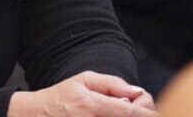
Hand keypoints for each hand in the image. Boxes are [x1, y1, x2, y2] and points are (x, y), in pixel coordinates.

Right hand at [8, 71, 156, 116]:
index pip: (128, 112)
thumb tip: (137, 92)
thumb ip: (112, 84)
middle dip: (140, 114)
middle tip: (138, 106)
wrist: (36, 115)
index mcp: (91, 104)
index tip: (156, 110)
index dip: (147, 113)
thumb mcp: (84, 79)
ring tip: (115, 109)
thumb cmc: (61, 96)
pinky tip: (109, 114)